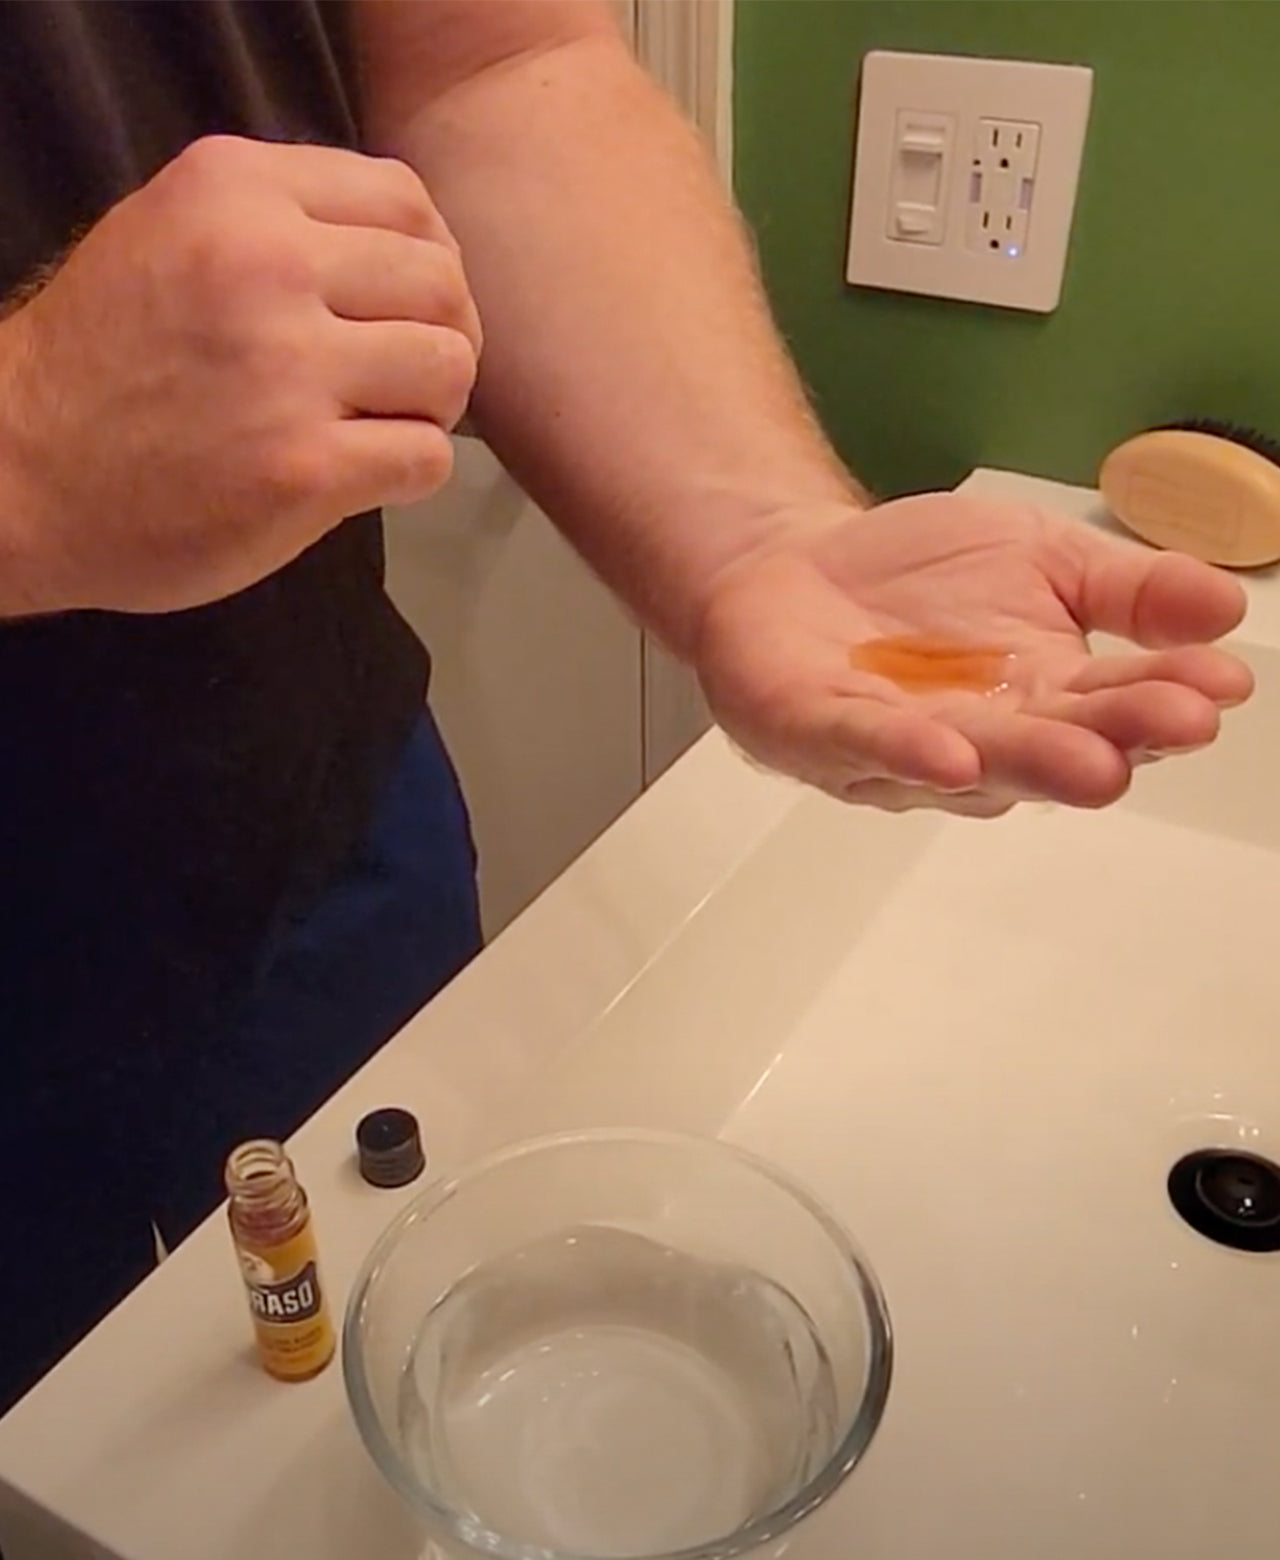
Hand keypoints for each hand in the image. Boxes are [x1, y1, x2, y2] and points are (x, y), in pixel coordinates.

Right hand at [0, 135, 481, 614]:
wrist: (21, 473)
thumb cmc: (107, 362)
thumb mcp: (175, 236)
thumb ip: (284, 225)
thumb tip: (419, 254)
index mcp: (236, 190)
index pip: (406, 198)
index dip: (433, 261)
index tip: (408, 309)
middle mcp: (266, 264)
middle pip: (442, 285)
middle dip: (444, 338)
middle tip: (404, 382)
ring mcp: (286, 370)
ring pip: (449, 368)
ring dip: (432, 407)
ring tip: (381, 426)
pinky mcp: (303, 467)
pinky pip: (428, 457)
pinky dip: (412, 471)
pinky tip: (362, 475)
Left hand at [693, 491, 1253, 814]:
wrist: (792, 563)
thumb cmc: (920, 578)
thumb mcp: (1044, 559)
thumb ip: (1127, 590)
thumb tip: (1227, 605)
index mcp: (1044, 698)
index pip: (1114, 706)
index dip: (1167, 696)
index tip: (1223, 682)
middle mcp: (982, 738)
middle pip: (1053, 747)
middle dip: (1114, 739)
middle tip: (1180, 724)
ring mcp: (899, 746)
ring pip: (971, 762)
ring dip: (1030, 762)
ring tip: (1095, 765)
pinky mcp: (818, 732)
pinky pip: (865, 746)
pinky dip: (906, 752)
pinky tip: (952, 754)